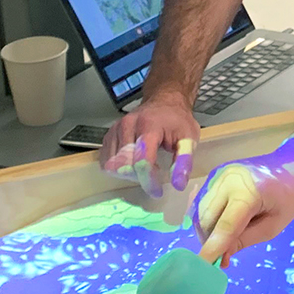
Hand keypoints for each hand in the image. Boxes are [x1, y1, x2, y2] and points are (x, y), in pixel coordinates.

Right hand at [100, 91, 201, 209]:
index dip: (148, 181)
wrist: (164, 102)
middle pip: (124, 165)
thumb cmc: (177, 121)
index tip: (157, 191)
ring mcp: (115, 130)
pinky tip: (132, 163)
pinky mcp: (108, 135)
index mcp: (149, 126)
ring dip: (128, 174)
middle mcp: (127, 126)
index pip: (142, 160)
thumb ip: (184, 161)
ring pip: (112, 165)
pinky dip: (117, 168)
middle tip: (153, 174)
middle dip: (138, 177)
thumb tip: (178, 184)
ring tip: (144, 166)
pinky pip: (105, 161)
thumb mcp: (189, 138)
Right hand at [195, 111, 293, 263]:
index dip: (212, 248)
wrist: (293, 167)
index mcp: (248, 192)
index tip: (202, 267)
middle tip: (223, 255)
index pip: (224, 226)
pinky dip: (209, 217)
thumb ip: (244, 240)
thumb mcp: (273, 227)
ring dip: (207, 229)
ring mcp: (219, 175)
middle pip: (206, 219)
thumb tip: (221, 257)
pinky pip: (204, 201)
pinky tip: (220, 224)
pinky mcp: (216, 175)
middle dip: (210, 240)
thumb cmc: (290, 198)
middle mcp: (228, 180)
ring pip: (201, 210)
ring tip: (225, 239)